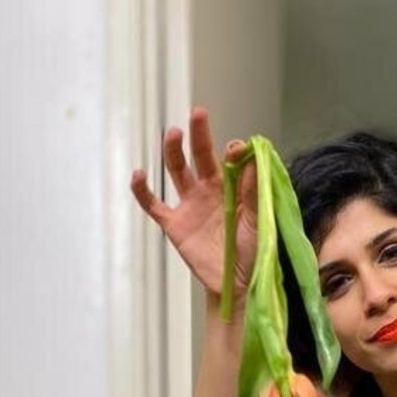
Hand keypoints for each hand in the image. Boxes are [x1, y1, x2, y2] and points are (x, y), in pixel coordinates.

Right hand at [129, 107, 258, 300]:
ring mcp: (190, 205)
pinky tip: (139, 174)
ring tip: (174, 134)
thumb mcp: (258, 220)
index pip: (229, 160)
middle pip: (201, 155)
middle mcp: (209, 190)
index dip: (232, 151)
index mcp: (232, 188)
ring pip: (177, 170)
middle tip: (198, 114)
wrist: (236, 283)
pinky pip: (154, 204)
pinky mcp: (174, 224)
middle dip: (199, 135)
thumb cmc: (252, 251)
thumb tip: (252, 160)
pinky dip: (142, 190)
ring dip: (174, 151)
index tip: (237, 148)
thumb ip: (253, 192)